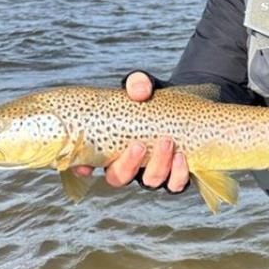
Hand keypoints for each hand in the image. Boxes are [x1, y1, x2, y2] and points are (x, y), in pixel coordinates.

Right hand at [71, 71, 190, 192]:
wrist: (185, 104)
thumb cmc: (154, 98)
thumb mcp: (144, 86)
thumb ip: (138, 83)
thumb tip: (140, 92)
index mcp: (111, 147)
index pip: (89, 164)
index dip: (83, 169)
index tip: (86, 167)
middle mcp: (129, 165)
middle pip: (118, 178)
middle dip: (128, 164)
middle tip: (139, 145)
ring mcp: (152, 172)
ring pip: (149, 182)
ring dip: (157, 165)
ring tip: (167, 141)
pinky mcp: (175, 175)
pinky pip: (175, 185)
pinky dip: (177, 175)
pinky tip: (181, 157)